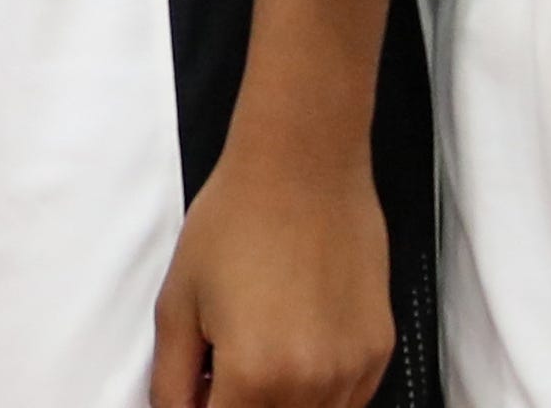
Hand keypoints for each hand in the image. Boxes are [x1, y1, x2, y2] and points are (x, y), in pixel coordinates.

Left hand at [150, 140, 393, 407]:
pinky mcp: (378, 351)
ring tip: (255, 355)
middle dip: (236, 405)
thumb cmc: (235, 222)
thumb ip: (171, 378)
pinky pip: (347, 402)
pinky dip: (316, 395)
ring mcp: (353, 371)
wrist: (302, 166)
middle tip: (218, 372)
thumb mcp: (177, 302)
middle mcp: (312, 384)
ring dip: (278, 404)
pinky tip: (292, 351)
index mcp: (255, 375)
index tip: (198, 391)